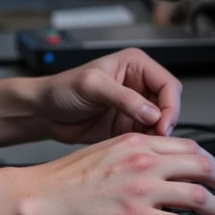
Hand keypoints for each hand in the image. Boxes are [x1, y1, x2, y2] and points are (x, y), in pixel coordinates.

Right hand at [15, 131, 214, 214]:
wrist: (43, 196)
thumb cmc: (66, 178)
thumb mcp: (105, 151)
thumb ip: (135, 154)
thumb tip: (159, 165)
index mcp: (137, 143)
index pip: (188, 147)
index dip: (210, 161)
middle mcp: (144, 162)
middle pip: (202, 167)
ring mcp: (142, 190)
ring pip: (198, 196)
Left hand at [32, 47, 182, 145]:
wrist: (44, 112)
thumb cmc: (61, 89)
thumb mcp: (92, 85)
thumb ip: (123, 97)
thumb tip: (151, 112)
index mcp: (135, 65)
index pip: (167, 84)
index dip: (169, 105)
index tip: (162, 124)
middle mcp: (138, 85)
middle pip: (169, 105)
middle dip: (166, 121)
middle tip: (158, 136)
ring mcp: (134, 107)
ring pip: (161, 123)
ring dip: (158, 135)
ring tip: (148, 144)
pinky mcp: (128, 126)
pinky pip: (147, 136)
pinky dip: (147, 144)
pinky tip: (138, 149)